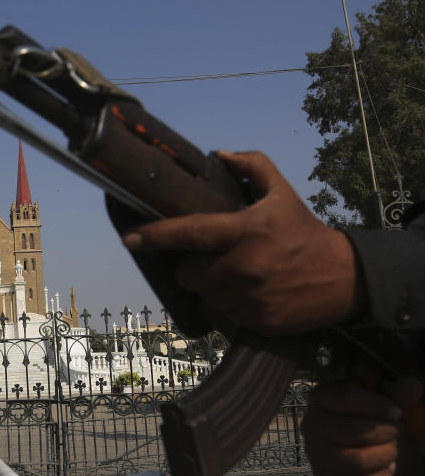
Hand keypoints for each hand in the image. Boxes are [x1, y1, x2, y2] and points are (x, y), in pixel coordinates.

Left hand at [121, 151, 364, 335]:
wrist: (346, 279)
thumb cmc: (305, 232)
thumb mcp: (282, 193)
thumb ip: (253, 167)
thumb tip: (219, 155)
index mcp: (245, 231)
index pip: (190, 232)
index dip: (156, 235)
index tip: (130, 237)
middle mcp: (244, 266)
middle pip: (189, 273)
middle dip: (194, 266)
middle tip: (216, 258)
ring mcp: (249, 297)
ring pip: (205, 295)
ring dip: (213, 287)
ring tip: (241, 275)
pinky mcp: (256, 321)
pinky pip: (224, 314)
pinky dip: (231, 305)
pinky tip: (254, 293)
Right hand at [302, 379, 422, 475]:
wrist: (354, 443)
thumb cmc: (366, 418)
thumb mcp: (379, 403)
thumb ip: (396, 395)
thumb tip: (413, 385)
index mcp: (321, 399)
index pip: (347, 399)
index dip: (377, 406)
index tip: (397, 412)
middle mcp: (311, 426)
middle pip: (355, 433)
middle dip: (386, 434)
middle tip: (394, 433)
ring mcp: (316, 454)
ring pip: (357, 460)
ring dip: (386, 455)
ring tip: (391, 450)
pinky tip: (385, 467)